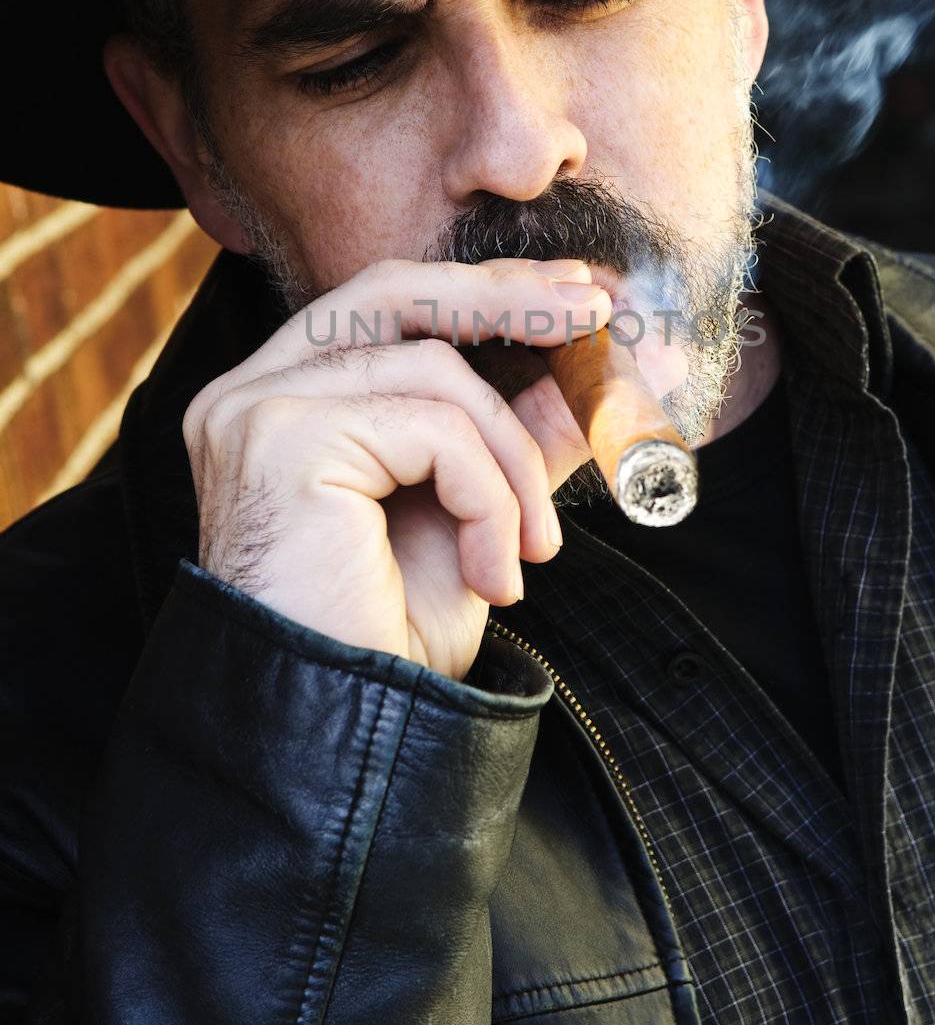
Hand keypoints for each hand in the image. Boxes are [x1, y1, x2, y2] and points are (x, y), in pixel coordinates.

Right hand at [181, 258, 612, 679]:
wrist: (346, 734)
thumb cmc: (388, 636)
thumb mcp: (474, 513)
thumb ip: (515, 433)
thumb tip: (589, 368)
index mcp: (281, 400)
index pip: (384, 304)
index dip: (480, 289)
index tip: (571, 293)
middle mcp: (249, 393)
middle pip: (392, 291)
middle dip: (506, 297)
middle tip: (595, 314)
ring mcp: (256, 412)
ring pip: (435, 371)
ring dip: (511, 462)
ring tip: (530, 548)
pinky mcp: (283, 443)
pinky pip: (435, 429)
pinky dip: (489, 496)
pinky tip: (493, 571)